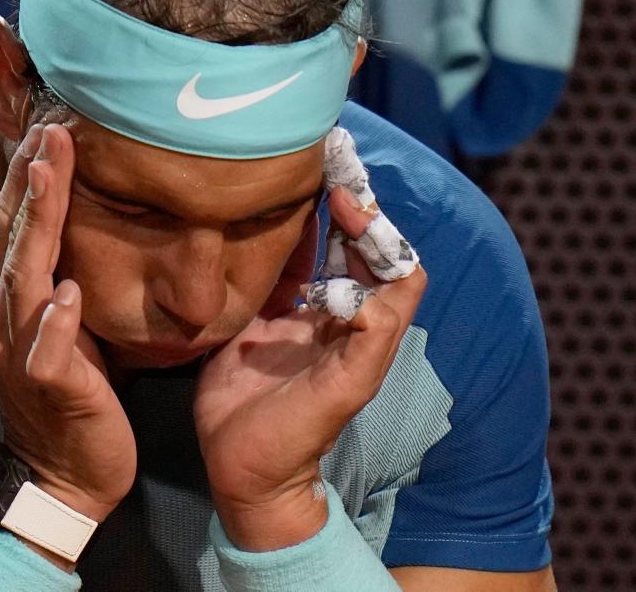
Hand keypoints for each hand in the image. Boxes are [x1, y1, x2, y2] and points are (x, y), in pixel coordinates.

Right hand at [0, 124, 135, 523]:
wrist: (61, 475)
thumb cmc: (67, 392)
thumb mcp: (57, 326)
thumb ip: (55, 278)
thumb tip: (77, 228)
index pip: (9, 229)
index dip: (26, 180)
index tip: (49, 132)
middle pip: (11, 240)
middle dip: (31, 183)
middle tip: (54, 130)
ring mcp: (15, 355)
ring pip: (22, 280)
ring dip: (37, 228)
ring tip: (49, 177)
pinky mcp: (47, 389)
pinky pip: (46, 353)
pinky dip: (55, 322)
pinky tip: (67, 293)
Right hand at [194, 187, 426, 550]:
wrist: (241, 468)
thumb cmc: (296, 435)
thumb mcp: (342, 392)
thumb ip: (368, 340)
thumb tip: (374, 284)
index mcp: (367, 332)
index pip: (394, 269)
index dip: (382, 233)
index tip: (351, 203)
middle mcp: (338, 319)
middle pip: (359, 254)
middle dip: (354, 211)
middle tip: (336, 166)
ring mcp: (299, 319)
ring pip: (319, 257)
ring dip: (321, 219)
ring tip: (311, 174)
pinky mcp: (261, 322)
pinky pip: (276, 273)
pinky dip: (279, 243)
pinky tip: (271, 212)